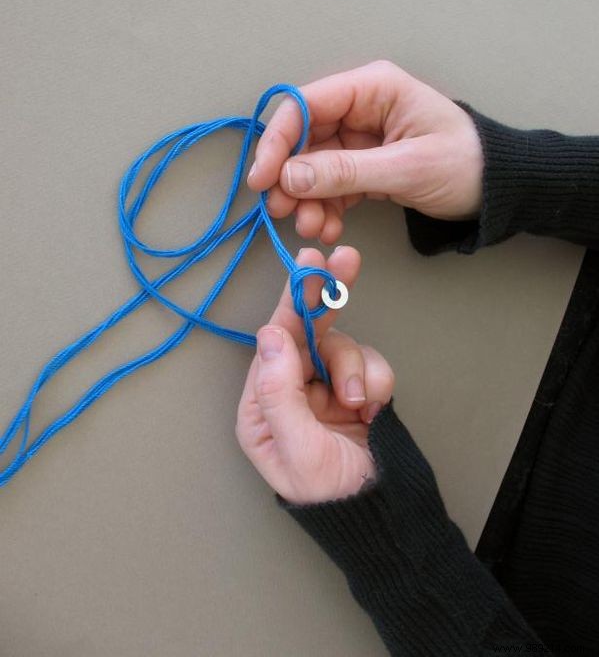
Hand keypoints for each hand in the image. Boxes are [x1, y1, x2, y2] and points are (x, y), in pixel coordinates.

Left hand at [235, 246, 393, 504]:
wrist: (386, 517)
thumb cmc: (332, 494)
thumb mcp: (299, 449)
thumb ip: (281, 392)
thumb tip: (269, 334)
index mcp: (262, 406)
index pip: (275, 342)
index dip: (293, 302)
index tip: (310, 266)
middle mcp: (292, 392)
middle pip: (307, 332)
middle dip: (326, 297)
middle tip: (345, 259)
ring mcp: (326, 389)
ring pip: (343, 346)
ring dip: (357, 369)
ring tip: (361, 404)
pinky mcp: (357, 391)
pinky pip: (369, 364)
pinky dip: (376, 380)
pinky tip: (374, 408)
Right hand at [248, 60, 482, 243]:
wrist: (497, 190)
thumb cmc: (463, 164)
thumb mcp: (404, 168)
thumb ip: (344, 173)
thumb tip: (287, 177)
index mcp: (371, 89)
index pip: (306, 105)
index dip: (278, 141)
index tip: (262, 179)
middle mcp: (360, 109)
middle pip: (303, 138)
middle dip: (290, 177)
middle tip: (282, 211)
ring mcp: (360, 139)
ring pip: (313, 166)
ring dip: (306, 199)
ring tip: (311, 228)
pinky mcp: (364, 166)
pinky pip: (332, 185)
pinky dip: (325, 208)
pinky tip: (328, 229)